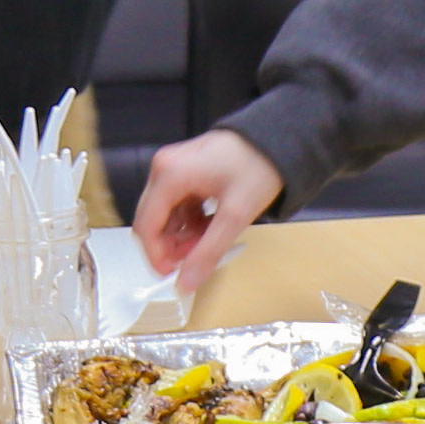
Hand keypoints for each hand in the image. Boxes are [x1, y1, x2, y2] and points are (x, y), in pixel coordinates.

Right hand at [134, 130, 284, 286]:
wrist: (279, 138)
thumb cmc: (258, 167)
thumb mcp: (235, 215)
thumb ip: (209, 252)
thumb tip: (186, 284)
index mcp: (169, 175)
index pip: (146, 226)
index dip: (157, 256)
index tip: (175, 275)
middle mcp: (164, 168)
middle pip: (154, 220)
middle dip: (172, 246)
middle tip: (198, 260)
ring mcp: (174, 167)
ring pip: (167, 214)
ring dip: (184, 235)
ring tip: (211, 242)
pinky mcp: (185, 170)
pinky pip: (179, 204)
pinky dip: (191, 221)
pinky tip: (212, 226)